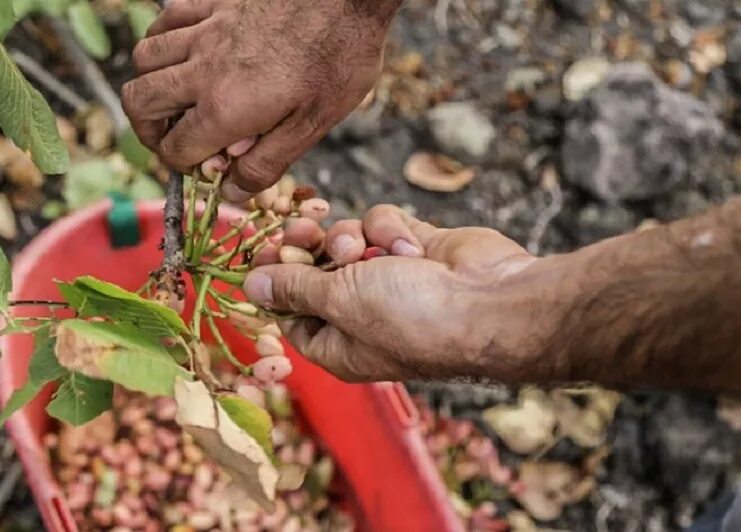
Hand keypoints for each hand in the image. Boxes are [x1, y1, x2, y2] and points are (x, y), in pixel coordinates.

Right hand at [123, 0, 396, 200]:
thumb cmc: (339, 57)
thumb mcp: (313, 126)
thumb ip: (266, 164)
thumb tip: (231, 194)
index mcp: (226, 107)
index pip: (176, 148)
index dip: (183, 166)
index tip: (202, 167)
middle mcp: (203, 69)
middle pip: (141, 102)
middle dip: (149, 131)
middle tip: (173, 140)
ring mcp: (204, 31)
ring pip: (145, 59)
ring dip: (151, 85)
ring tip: (176, 99)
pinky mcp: (212, 2)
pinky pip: (165, 20)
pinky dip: (161, 41)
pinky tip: (181, 52)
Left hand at [242, 205, 567, 382]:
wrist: (491, 302)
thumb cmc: (414, 317)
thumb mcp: (339, 302)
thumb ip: (294, 288)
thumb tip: (250, 287)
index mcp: (338, 344)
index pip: (289, 311)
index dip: (274, 280)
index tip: (263, 248)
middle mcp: (360, 314)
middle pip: (313, 270)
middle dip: (309, 248)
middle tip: (301, 228)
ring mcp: (389, 279)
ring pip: (346, 239)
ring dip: (352, 238)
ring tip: (368, 250)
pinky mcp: (413, 248)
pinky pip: (380, 224)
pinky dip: (390, 230)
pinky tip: (410, 247)